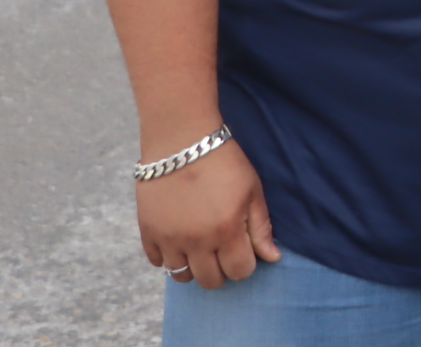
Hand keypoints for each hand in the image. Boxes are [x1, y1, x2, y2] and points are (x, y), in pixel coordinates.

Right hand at [136, 140, 280, 289]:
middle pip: (210, 281)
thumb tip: (272, 258)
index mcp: (226, 230)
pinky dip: (169, 257)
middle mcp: (196, 240)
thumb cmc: (224, 161)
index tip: (244, 252)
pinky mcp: (148, 231)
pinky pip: (156, 262)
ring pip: (181, 277)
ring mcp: (169, 238)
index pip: (239, 271)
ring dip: (194, 267)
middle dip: (221, 271)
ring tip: (201, 248)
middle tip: (223, 252)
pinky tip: (179, 240)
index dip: (245, 265)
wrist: (182, 139)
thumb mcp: (252, 190)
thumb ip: (261, 227)